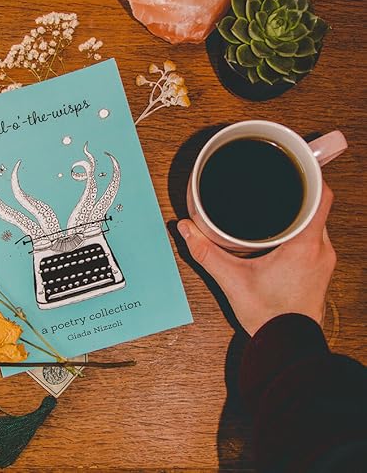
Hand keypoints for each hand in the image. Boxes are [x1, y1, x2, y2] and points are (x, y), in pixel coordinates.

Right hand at [178, 182, 336, 335]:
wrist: (286, 344)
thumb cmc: (268, 316)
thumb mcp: (232, 280)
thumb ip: (206, 252)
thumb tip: (187, 229)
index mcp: (304, 245)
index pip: (322, 196)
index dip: (310, 175)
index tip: (294, 165)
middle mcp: (320, 249)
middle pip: (318, 206)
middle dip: (298, 194)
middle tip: (274, 185)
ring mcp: (323, 260)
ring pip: (317, 222)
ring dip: (300, 213)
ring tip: (275, 207)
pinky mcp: (320, 269)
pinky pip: (315, 238)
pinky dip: (301, 229)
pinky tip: (280, 234)